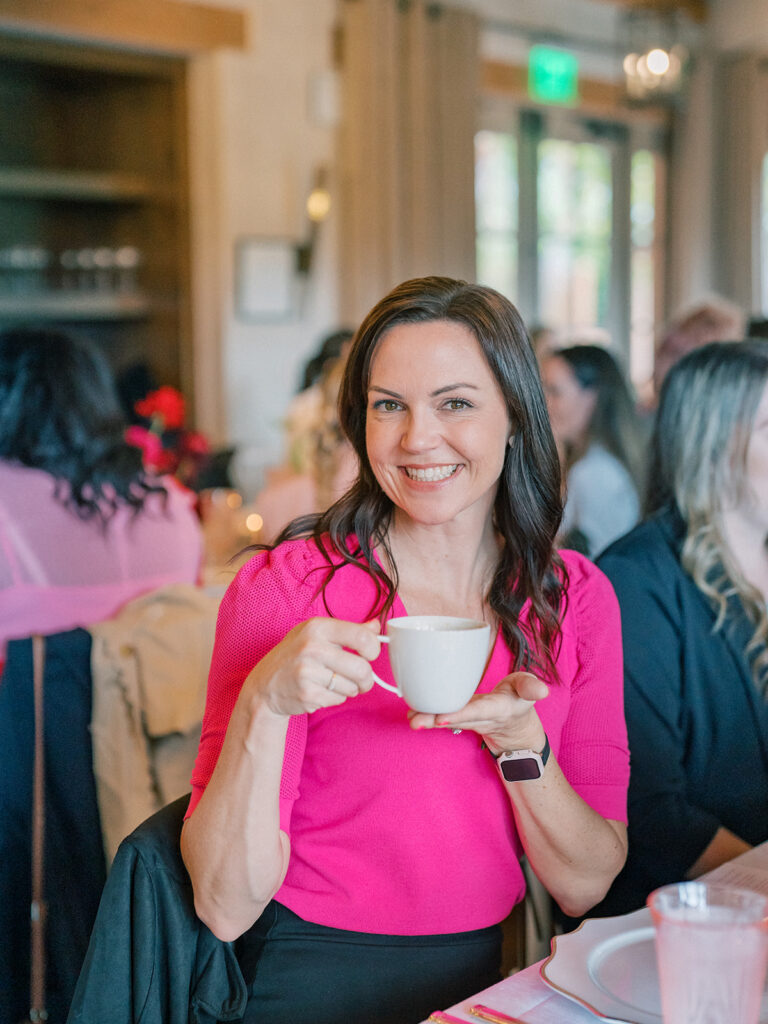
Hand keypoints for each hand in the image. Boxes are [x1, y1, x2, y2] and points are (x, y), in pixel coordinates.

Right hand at [242, 617, 380, 717]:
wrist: (265, 685)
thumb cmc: (295, 656)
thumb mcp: (317, 634)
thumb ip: (348, 630)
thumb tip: (376, 626)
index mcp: (317, 627)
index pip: (362, 636)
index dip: (374, 649)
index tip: (370, 655)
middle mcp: (312, 648)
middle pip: (361, 668)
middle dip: (367, 679)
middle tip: (363, 680)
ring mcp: (308, 672)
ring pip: (352, 686)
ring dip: (350, 689)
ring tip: (333, 683)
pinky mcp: (308, 695)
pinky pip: (339, 699)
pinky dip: (336, 698)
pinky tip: (321, 690)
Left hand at [408, 671, 548, 751]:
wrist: (513, 722)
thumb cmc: (518, 698)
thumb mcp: (528, 689)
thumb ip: (531, 687)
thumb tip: (541, 690)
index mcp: (497, 709)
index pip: (477, 711)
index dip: (460, 714)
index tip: (442, 718)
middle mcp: (479, 717)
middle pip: (455, 718)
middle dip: (435, 720)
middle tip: (415, 721)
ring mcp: (467, 718)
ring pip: (446, 719)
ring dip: (427, 720)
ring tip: (410, 720)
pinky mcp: (458, 716)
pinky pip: (442, 715)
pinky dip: (427, 714)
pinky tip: (410, 712)